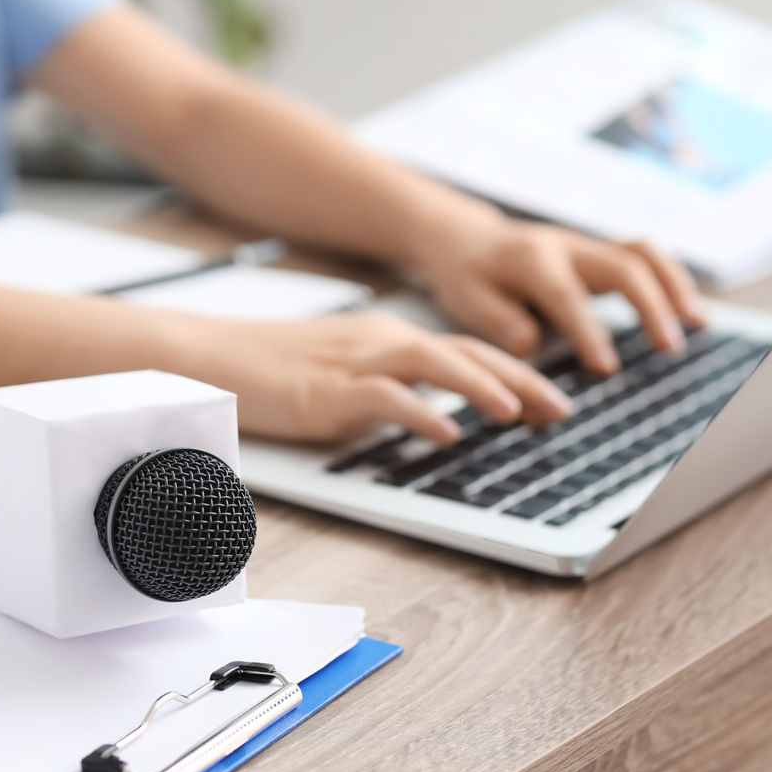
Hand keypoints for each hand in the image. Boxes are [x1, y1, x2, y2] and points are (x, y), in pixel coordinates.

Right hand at [169, 313, 573, 443]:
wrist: (210, 357)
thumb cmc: (269, 371)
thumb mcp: (340, 375)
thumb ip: (385, 390)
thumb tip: (426, 415)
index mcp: (385, 339)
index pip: (465, 350)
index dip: (514, 372)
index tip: (551, 399)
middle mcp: (379, 343)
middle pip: (465, 353)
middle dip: (520, 379)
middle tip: (561, 409)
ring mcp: (354, 364)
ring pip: (434, 363)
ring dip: (482, 387)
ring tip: (520, 414)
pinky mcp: (328, 391)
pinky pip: (385, 398)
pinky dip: (422, 414)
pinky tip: (447, 432)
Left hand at [414, 211, 708, 373]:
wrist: (470, 240)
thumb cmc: (468, 277)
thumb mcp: (466, 300)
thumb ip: (497, 321)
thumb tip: (531, 343)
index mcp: (528, 259)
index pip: (566, 295)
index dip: (589, 331)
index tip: (607, 369)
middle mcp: (564, 245)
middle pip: (621, 265)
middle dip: (650, 305)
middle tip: (669, 349)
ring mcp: (587, 244)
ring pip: (642, 252)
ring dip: (675, 286)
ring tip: (698, 325)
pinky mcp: (601, 250)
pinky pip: (645, 255)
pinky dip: (672, 279)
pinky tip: (689, 313)